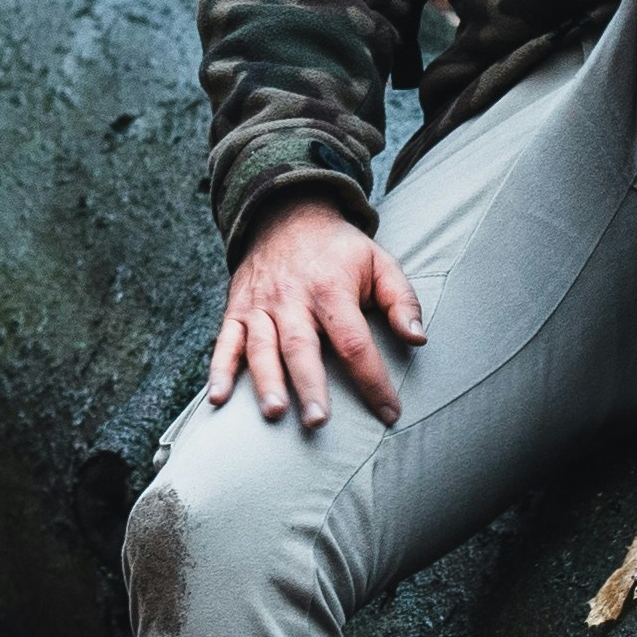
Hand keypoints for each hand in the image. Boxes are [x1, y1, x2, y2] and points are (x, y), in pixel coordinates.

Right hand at [210, 197, 424, 428]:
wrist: (287, 214)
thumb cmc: (340, 250)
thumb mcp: (380, 263)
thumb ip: (402, 300)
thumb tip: (418, 339)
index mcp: (332, 289)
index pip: (354, 342)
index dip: (373, 380)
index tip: (390, 413)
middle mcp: (292, 299)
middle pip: (301, 347)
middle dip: (310, 386)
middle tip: (319, 422)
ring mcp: (261, 305)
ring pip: (261, 347)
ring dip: (266, 381)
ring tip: (275, 413)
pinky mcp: (237, 309)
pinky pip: (225, 341)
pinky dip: (219, 370)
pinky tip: (218, 399)